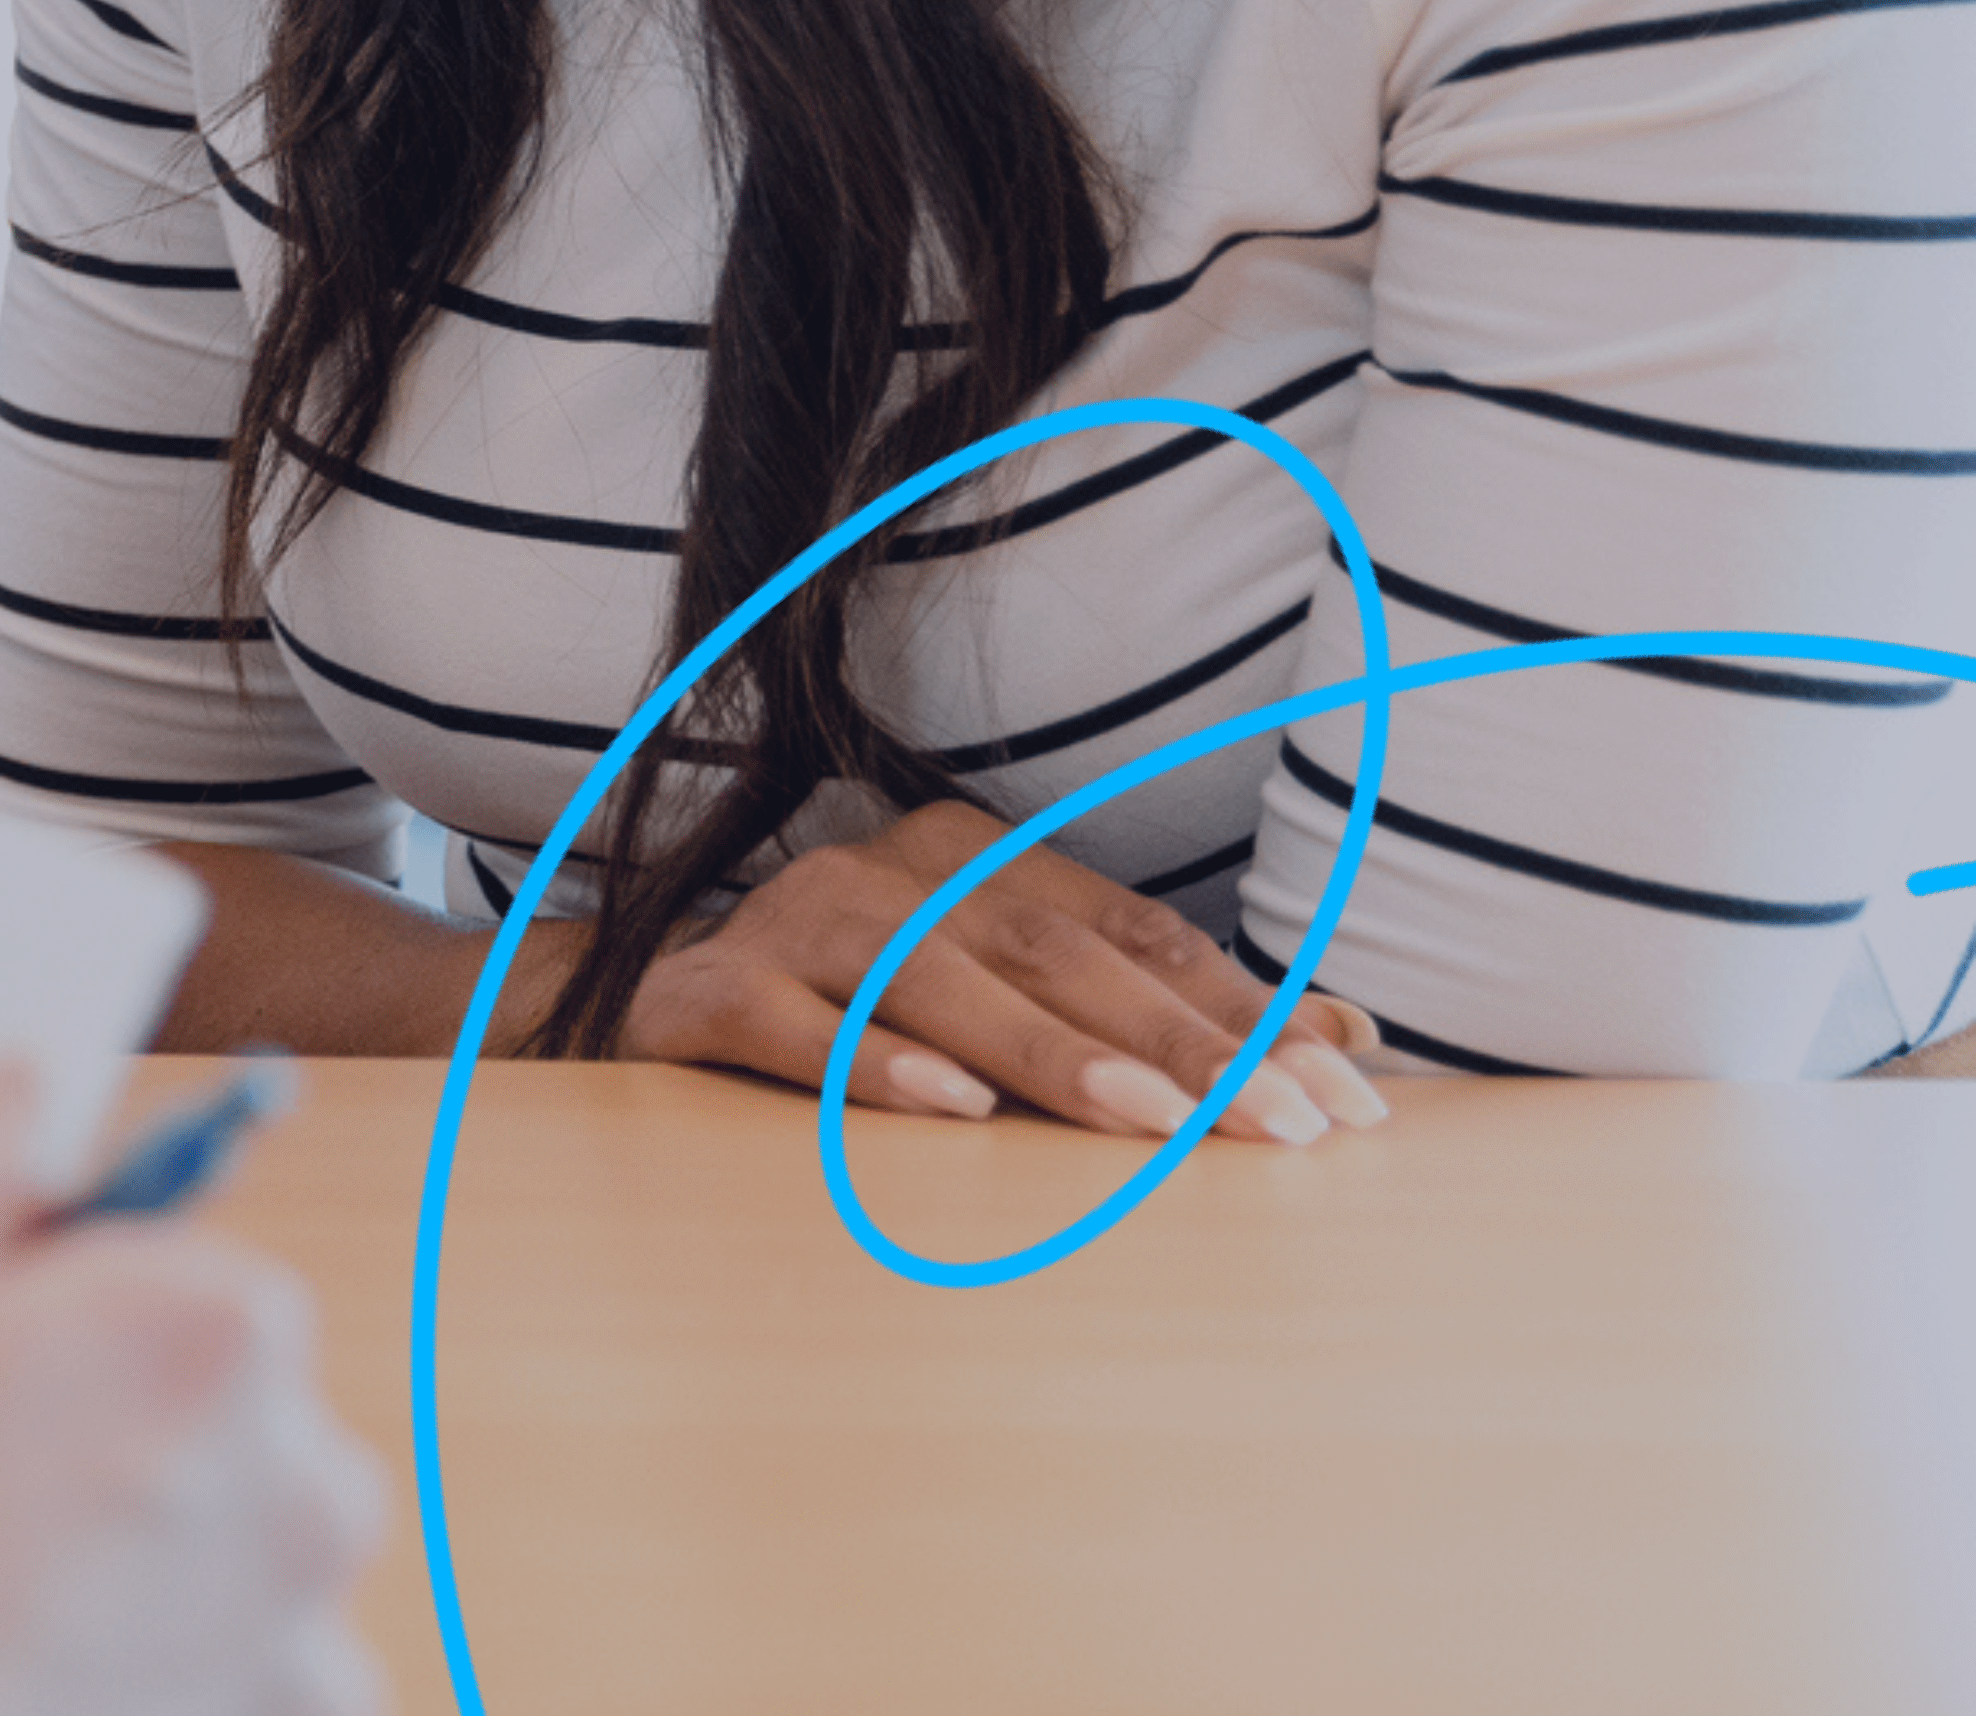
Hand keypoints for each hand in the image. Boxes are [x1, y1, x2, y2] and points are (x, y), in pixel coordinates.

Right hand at [0, 1065, 382, 1715]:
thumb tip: (27, 1083)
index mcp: (205, 1329)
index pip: (168, 1258)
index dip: (44, 1302)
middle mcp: (302, 1482)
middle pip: (216, 1407)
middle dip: (105, 1428)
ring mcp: (301, 1642)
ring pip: (224, 1553)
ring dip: (134, 1564)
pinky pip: (235, 1677)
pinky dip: (154, 1676)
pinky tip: (19, 1674)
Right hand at [605, 799, 1383, 1141]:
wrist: (638, 1012)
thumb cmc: (856, 1016)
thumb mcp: (1008, 1000)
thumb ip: (1150, 1015)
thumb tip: (1349, 1036)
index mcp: (972, 860)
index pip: (1131, 934)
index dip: (1242, 1008)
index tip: (1345, 1088)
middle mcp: (887, 874)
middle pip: (1052, 954)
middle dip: (1181, 1046)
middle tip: (1283, 1125)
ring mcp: (790, 926)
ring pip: (936, 983)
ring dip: (1053, 1057)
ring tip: (1157, 1128)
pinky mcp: (703, 996)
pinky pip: (796, 1029)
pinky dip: (873, 1063)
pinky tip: (953, 1109)